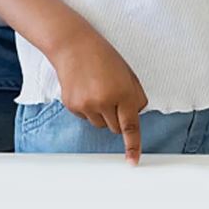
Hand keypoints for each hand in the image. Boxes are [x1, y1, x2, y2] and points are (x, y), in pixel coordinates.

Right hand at [51, 30, 148, 163]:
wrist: (73, 46)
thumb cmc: (103, 56)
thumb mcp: (127, 74)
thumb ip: (135, 97)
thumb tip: (135, 116)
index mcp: (123, 93)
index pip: (130, 127)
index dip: (133, 146)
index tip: (133, 162)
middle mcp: (104, 102)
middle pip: (115, 129)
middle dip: (117, 118)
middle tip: (112, 96)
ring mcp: (86, 105)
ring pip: (100, 125)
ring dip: (102, 114)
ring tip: (97, 90)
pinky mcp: (72, 106)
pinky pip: (85, 118)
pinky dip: (88, 109)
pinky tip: (85, 90)